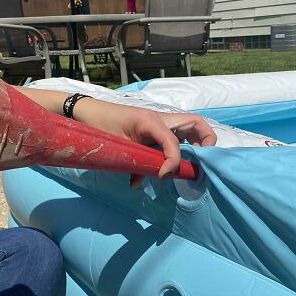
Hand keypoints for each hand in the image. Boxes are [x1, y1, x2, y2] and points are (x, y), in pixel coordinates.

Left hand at [72, 98, 216, 183]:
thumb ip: (132, 166)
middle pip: (196, 124)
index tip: (164, 176)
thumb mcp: (117, 148)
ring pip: (192, 127)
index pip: (173, 141)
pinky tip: (178, 161)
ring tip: (193, 163)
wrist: (89, 112)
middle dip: (206, 142)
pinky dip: (186, 145)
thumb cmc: (101, 126)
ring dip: (199, 143)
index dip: (173, 161)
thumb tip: (137, 184)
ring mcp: (161, 121)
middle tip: (199, 163)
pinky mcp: (158, 126)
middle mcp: (161, 119)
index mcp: (150, 121)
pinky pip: (180, 133)